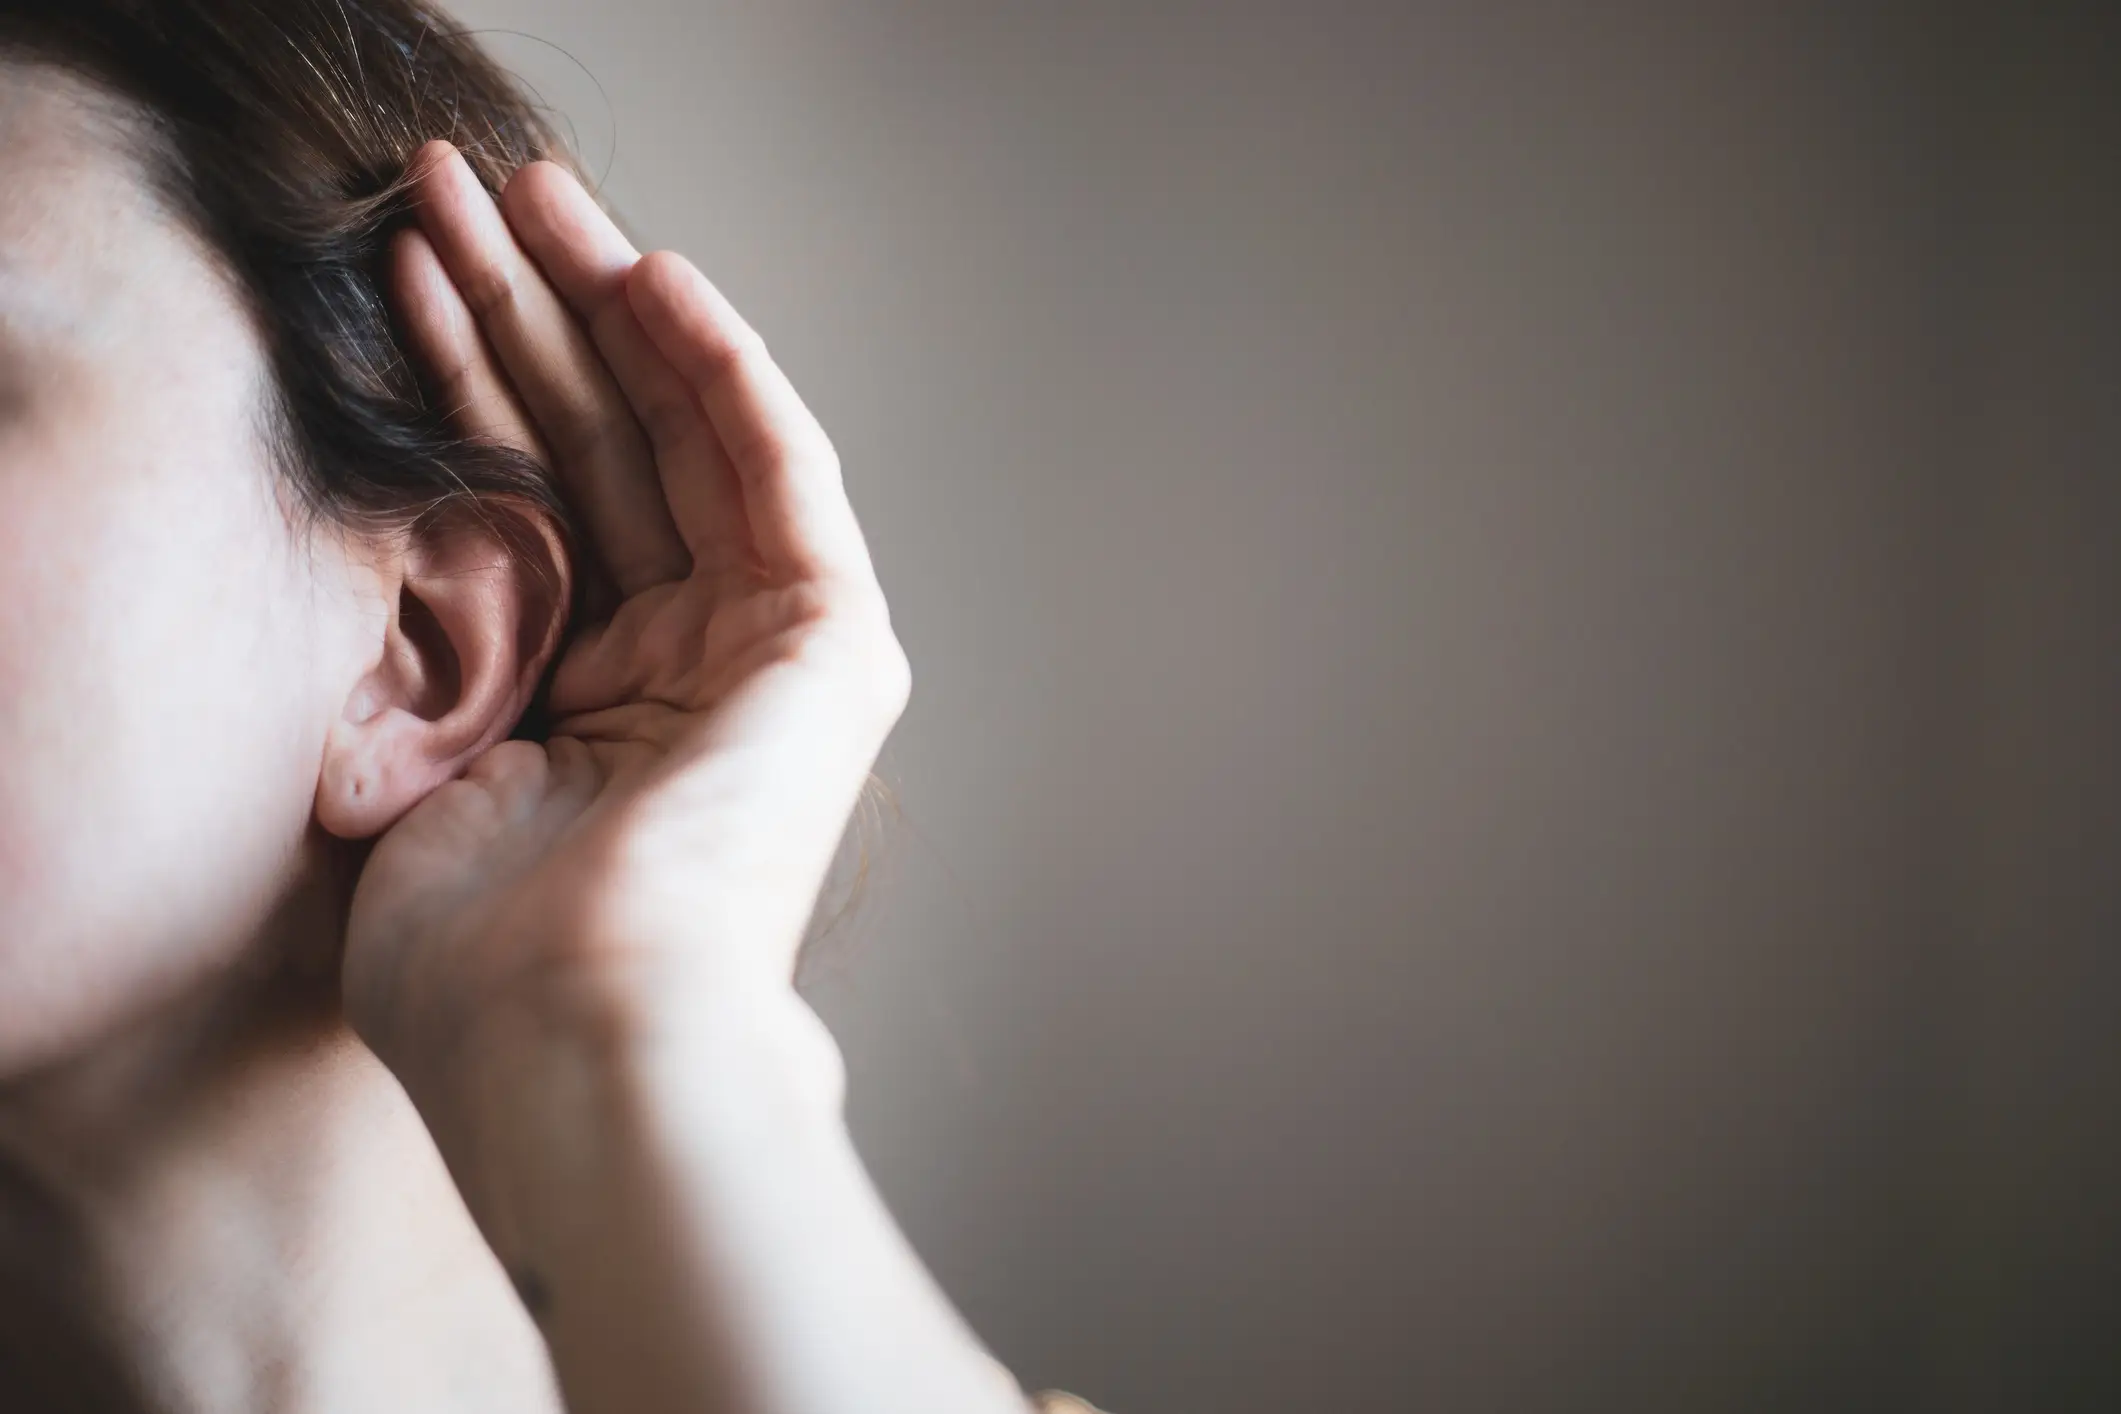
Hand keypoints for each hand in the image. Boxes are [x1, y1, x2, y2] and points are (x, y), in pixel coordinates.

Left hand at [342, 140, 907, 1105]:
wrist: (575, 1032)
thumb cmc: (479, 953)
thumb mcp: (414, 765)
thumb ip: (429, 650)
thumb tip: (400, 553)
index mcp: (593, 709)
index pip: (537, 503)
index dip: (468, 382)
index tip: (403, 276)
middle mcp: (688, 670)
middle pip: (608, 453)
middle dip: (533, 316)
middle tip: (462, 192)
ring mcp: (768, 656)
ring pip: (687, 442)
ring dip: (611, 312)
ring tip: (531, 192)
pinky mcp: (832, 646)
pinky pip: (778, 475)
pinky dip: (722, 373)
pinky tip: (653, 276)